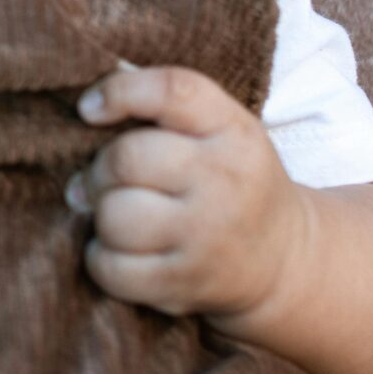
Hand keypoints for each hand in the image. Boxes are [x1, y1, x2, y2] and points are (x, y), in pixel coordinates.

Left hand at [69, 63, 307, 327]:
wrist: (283, 256)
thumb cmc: (228, 180)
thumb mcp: (218, 129)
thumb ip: (161, 106)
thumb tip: (90, 103)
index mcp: (232, 129)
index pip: (171, 91)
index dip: (118, 92)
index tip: (88, 110)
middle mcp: (225, 179)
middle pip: (125, 159)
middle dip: (99, 169)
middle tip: (104, 180)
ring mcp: (207, 236)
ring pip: (113, 216)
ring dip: (100, 216)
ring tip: (117, 215)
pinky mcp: (186, 282)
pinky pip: (111, 268)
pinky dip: (101, 259)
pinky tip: (120, 250)